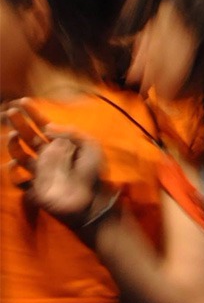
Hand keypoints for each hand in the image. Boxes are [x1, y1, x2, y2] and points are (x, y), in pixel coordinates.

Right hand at [4, 99, 108, 227]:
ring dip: (13, 144)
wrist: (93, 200)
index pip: (43, 125)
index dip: (33, 113)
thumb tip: (49, 126)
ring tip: (13, 135)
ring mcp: (39, 171)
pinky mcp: (34, 187)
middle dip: (19, 123)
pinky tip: (14, 164)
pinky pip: (18, 179)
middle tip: (11, 112)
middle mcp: (47, 155)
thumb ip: (73, 134)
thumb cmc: (93, 173)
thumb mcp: (91, 148)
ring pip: (20, 154)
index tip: (23, 101)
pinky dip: (12, 172)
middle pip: (28, 136)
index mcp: (60, 144)